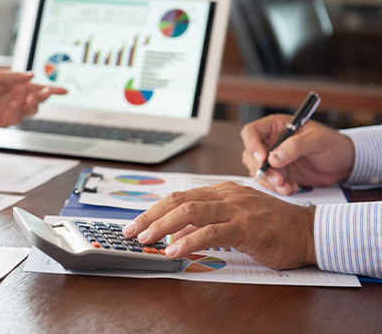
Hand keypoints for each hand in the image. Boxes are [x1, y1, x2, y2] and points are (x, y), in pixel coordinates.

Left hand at [0, 69, 66, 126]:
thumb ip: (15, 77)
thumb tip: (32, 75)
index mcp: (20, 86)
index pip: (40, 88)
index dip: (53, 90)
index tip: (65, 91)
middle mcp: (20, 98)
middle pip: (39, 100)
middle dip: (44, 97)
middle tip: (45, 93)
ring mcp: (14, 110)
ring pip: (31, 111)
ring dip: (31, 105)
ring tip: (25, 100)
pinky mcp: (7, 120)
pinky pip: (17, 118)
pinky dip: (16, 112)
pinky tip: (12, 106)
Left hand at [122, 182, 316, 270]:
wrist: (309, 231)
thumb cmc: (273, 227)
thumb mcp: (235, 218)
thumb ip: (207, 221)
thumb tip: (176, 232)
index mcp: (221, 191)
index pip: (179, 197)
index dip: (154, 210)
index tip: (136, 224)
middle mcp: (225, 195)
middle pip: (178, 201)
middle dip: (150, 217)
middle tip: (132, 232)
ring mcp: (236, 209)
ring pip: (190, 213)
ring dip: (162, 227)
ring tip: (146, 241)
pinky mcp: (246, 227)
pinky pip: (211, 232)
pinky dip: (188, 241)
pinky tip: (173, 250)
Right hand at [241, 114, 354, 194]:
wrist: (345, 163)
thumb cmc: (333, 144)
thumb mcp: (318, 140)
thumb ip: (296, 146)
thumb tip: (274, 157)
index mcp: (276, 127)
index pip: (252, 132)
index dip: (252, 144)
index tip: (262, 159)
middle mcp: (271, 143)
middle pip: (251, 155)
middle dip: (262, 169)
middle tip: (278, 179)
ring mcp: (274, 160)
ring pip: (258, 171)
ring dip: (269, 182)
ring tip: (286, 186)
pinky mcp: (280, 174)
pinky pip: (269, 183)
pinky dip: (278, 188)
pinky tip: (291, 188)